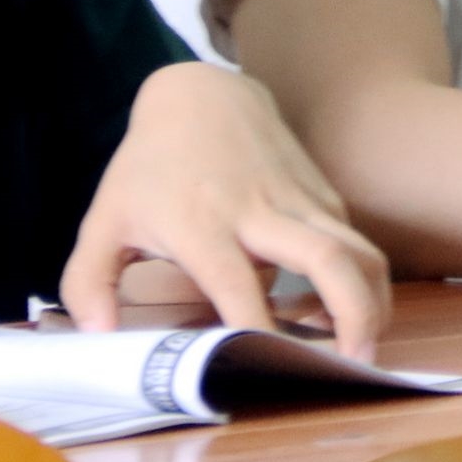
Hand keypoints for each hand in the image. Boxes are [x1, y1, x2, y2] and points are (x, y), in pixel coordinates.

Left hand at [61, 63, 392, 358]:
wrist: (198, 94)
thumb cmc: (148, 166)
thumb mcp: (104, 221)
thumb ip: (88, 283)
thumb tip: (97, 339)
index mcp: (203, 226)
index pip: (238, 287)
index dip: (255, 331)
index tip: (264, 367)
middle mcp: (259, 213)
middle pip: (327, 261)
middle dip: (353, 316)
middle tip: (356, 365)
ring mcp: (296, 199)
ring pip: (356, 248)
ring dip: (373, 300)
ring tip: (366, 348)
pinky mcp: (319, 190)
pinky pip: (351, 237)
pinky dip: (360, 278)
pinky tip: (340, 312)